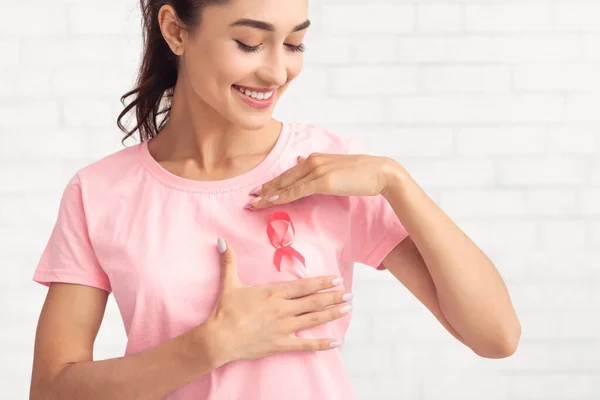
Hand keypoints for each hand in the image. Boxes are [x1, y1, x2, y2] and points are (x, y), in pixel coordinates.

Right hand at [200, 238, 353, 365]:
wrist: (219, 339)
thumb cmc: (225, 311)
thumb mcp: (230, 283)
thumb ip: (229, 261)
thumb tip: (220, 240)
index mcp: (274, 293)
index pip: (304, 286)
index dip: (322, 282)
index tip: (336, 279)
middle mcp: (283, 309)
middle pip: (314, 301)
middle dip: (333, 296)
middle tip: (349, 293)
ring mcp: (284, 327)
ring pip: (314, 319)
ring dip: (332, 313)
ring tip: (346, 308)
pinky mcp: (281, 344)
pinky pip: (306, 345)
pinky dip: (322, 345)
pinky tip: (335, 343)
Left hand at [245, 152, 399, 209]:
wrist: (380, 172)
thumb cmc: (361, 175)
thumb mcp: (337, 172)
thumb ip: (321, 174)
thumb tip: (308, 177)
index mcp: (314, 158)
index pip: (288, 173)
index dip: (272, 183)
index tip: (258, 192)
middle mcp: (312, 161)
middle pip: (282, 178)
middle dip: (264, 189)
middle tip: (248, 199)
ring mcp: (317, 170)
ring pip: (286, 184)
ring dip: (268, 195)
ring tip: (254, 204)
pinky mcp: (323, 181)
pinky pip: (297, 190)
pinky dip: (282, 196)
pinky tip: (270, 202)